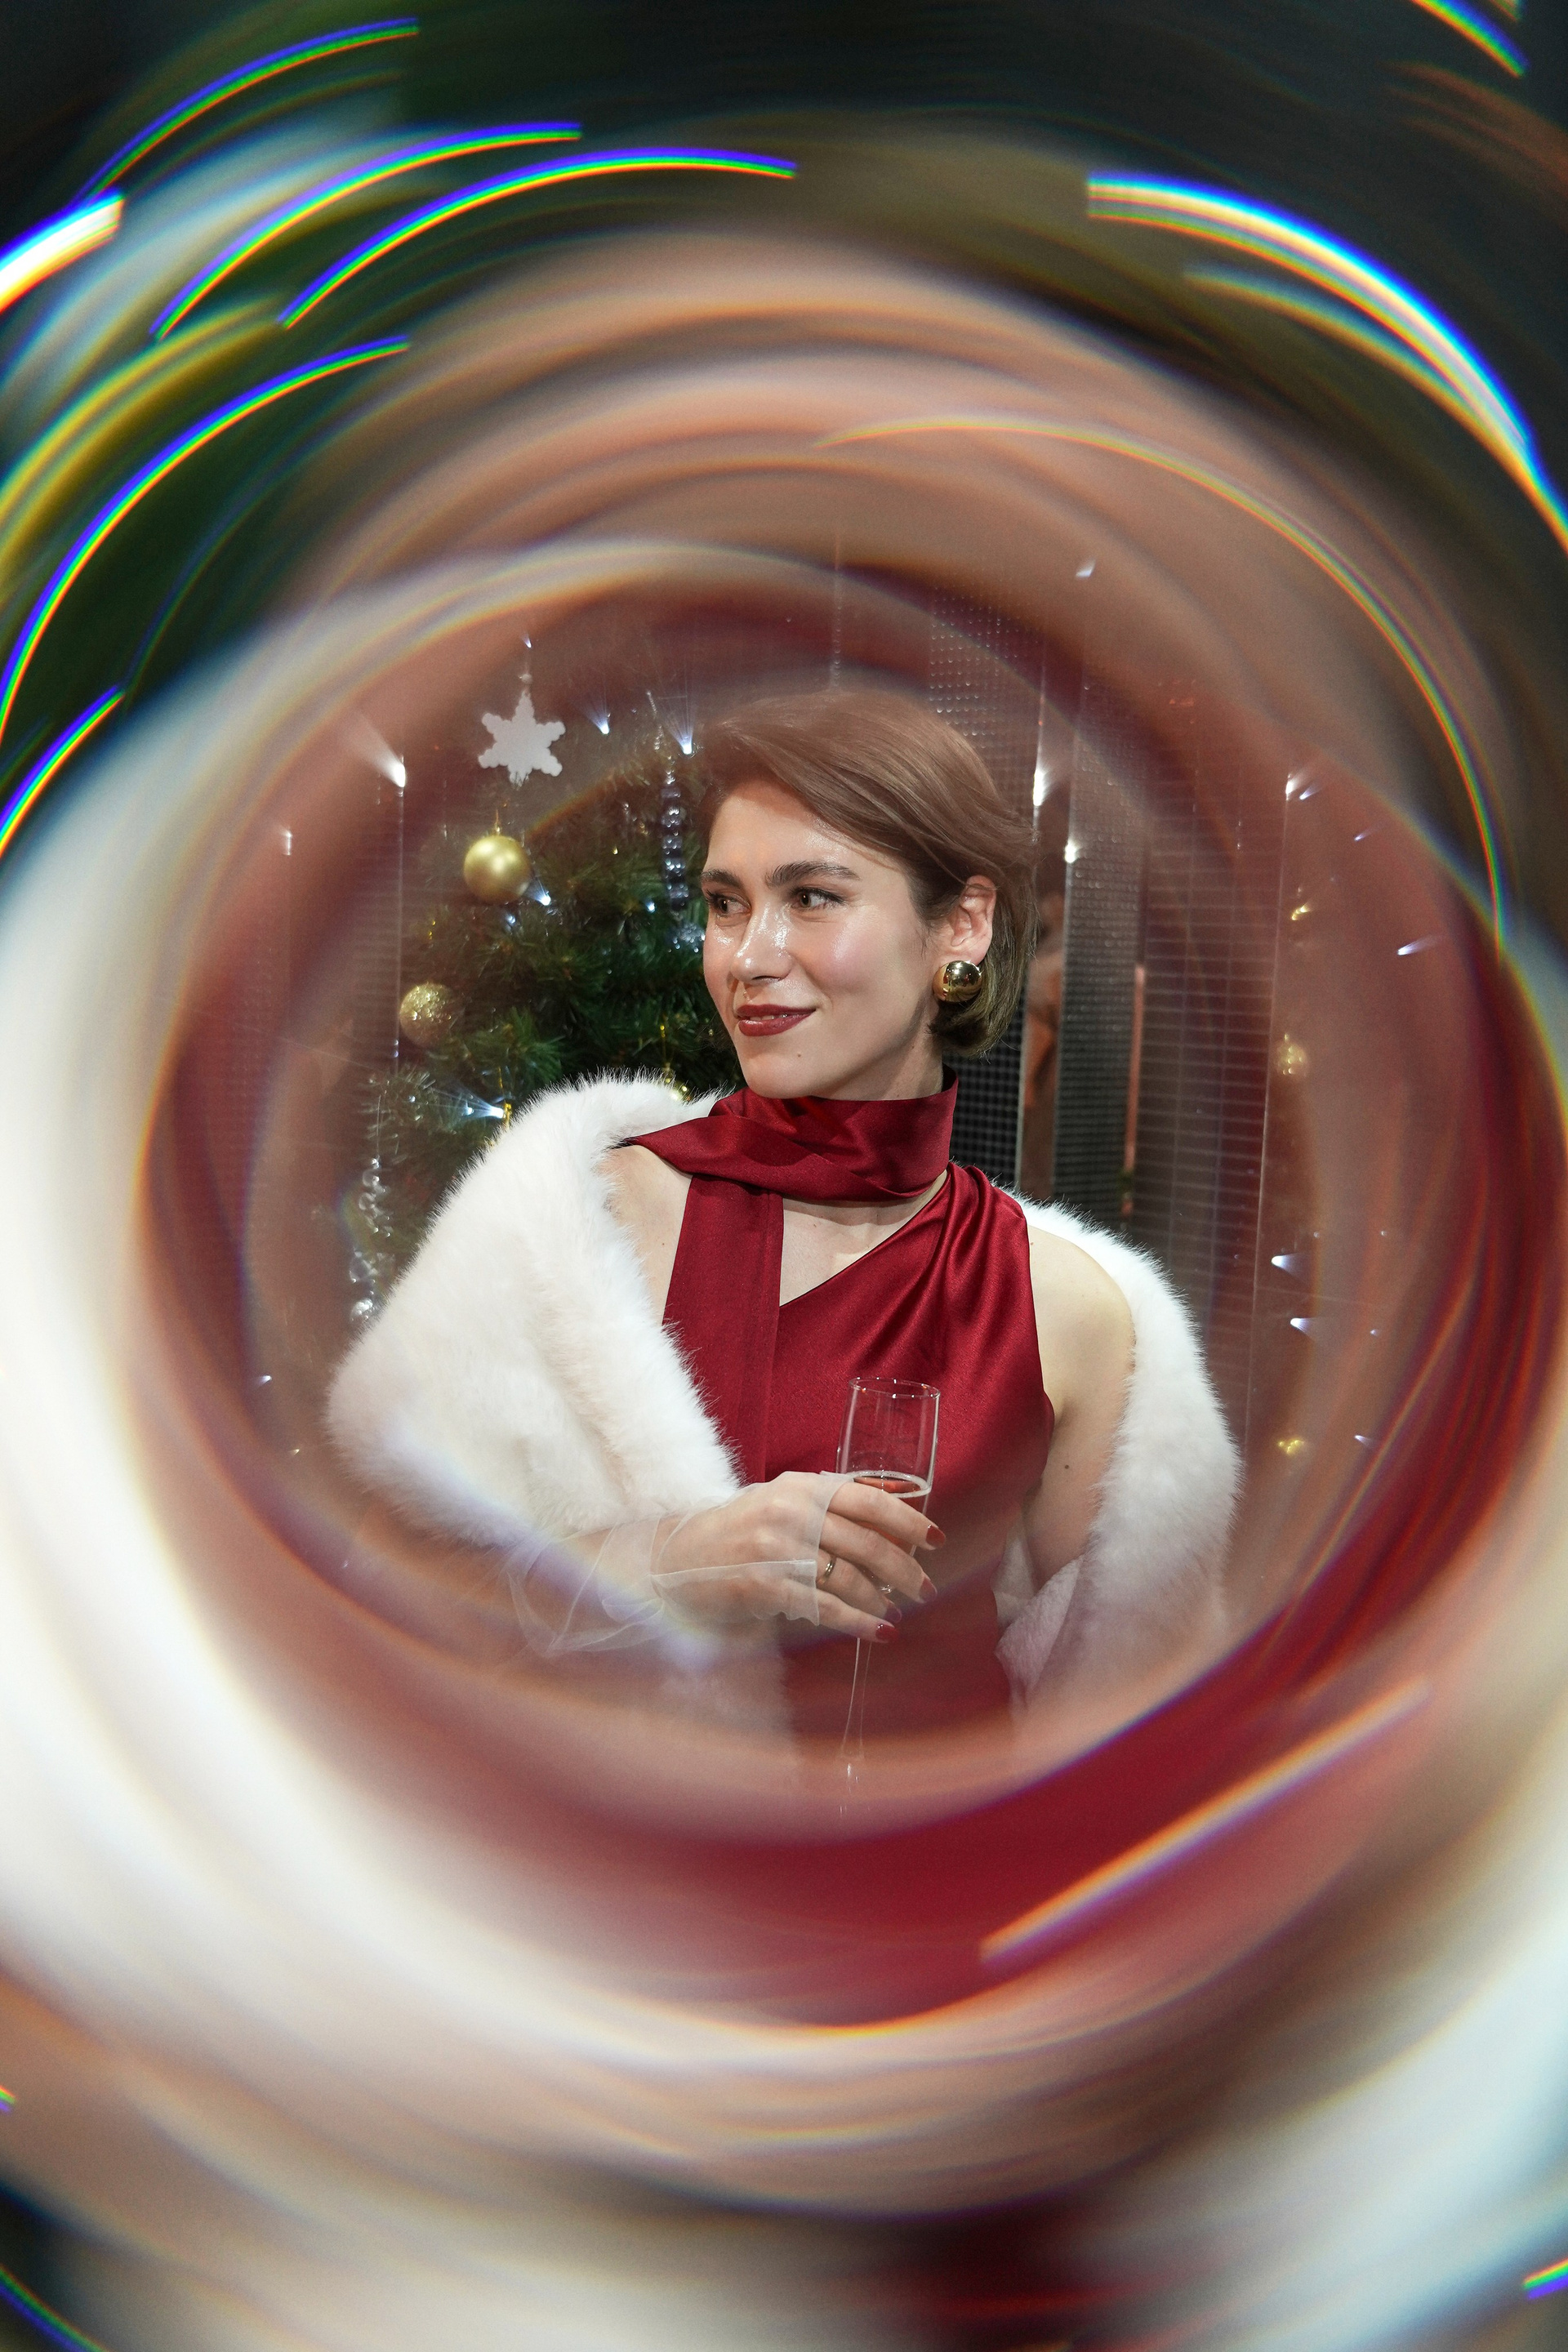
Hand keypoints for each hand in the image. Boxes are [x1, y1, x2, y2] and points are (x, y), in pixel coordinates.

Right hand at [652, 1471, 941, 1639]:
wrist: (680, 1557)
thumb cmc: (740, 1531)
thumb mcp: (782, 1503)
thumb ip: (828, 1506)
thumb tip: (891, 1523)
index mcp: (802, 1487)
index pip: (869, 1499)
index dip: (908, 1521)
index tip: (936, 1540)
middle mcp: (791, 1512)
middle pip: (866, 1543)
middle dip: (904, 1570)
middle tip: (924, 1588)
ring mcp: (776, 1549)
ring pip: (849, 1578)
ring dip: (881, 1601)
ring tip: (898, 1614)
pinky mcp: (764, 1585)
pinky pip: (824, 1607)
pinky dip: (857, 1623)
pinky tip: (878, 1632)